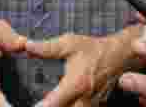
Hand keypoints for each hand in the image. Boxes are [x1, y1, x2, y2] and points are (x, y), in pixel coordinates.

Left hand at [27, 28, 141, 106]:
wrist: (117, 55)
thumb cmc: (93, 49)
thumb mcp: (69, 43)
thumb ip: (47, 48)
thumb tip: (28, 47)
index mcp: (76, 84)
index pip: (54, 103)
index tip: (34, 106)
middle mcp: (84, 99)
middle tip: (38, 104)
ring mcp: (90, 105)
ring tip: (48, 103)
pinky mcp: (94, 106)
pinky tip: (62, 102)